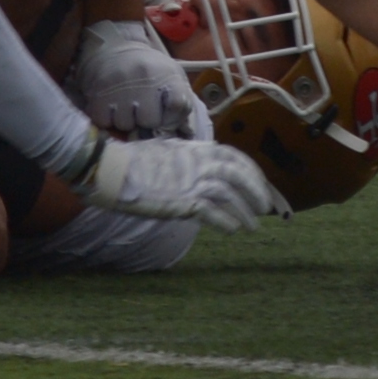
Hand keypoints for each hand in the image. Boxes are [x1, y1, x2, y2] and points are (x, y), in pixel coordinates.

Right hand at [69, 16, 207, 143]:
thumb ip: (182, 103)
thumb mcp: (171, 77)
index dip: (173, 118)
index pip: (178, 105)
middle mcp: (143, 79)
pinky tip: (113, 110)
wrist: (116, 50)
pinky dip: (108, 121)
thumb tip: (187, 132)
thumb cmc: (149, 70)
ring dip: (127, 122)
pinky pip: (104, 122)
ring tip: (127, 110)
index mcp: (167, 75)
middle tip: (143, 113)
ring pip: (125, 124)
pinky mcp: (99, 94)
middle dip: (147, 122)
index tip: (167, 117)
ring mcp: (119, 87)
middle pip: (150, 120)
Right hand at [73, 124, 284, 229]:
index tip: (260, 185)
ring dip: (246, 211)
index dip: (252, 172)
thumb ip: (186, 159)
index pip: (234, 156)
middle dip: (257, 191)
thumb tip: (198, 167)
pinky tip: (233, 230)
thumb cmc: (133, 161)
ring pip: (231, 194)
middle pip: (239, 174)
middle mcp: (198, 161)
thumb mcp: (166, 151)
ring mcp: (191, 180)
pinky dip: (227, 221)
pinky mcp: (183, 200)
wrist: (112, 169)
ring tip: (253, 225)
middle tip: (266, 208)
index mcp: (196, 148)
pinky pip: (213, 213)